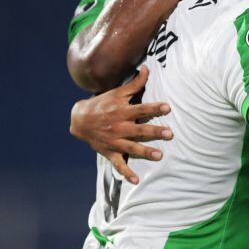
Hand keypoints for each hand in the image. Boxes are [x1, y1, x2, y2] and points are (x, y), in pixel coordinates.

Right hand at [69, 67, 172, 183]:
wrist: (79, 119)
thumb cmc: (102, 104)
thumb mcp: (116, 92)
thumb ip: (134, 83)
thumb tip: (148, 68)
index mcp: (122, 111)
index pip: (141, 109)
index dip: (154, 108)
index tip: (167, 107)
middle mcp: (119, 126)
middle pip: (139, 130)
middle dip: (154, 132)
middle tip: (170, 133)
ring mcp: (114, 141)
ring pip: (131, 148)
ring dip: (145, 152)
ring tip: (160, 156)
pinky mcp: (109, 152)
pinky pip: (118, 164)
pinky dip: (126, 173)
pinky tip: (136, 180)